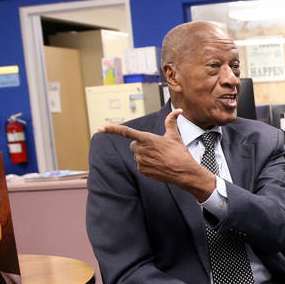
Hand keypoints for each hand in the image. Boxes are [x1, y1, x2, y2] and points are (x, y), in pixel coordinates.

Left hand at [99, 108, 215, 201]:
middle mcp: (141, 150)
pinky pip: (140, 165)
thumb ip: (171, 121)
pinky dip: (147, 164)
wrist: (184, 172)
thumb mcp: (175, 136)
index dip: (111, 129)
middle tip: (156, 148)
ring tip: (159, 158)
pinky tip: (158, 165)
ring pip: (137, 155)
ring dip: (145, 155)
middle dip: (141, 145)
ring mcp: (141, 161)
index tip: (100, 128)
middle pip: (133, 144)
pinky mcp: (142, 170)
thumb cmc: (180, 153)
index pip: (125, 132)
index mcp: (147, 138)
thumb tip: (178, 110)